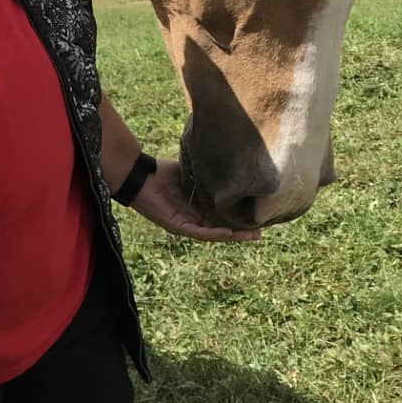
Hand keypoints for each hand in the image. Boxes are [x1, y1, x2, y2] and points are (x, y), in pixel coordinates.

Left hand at [131, 157, 261, 242]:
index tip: (257, 216)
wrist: (140, 175)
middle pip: (221, 229)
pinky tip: (229, 233)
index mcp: (196, 207)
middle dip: (241, 232)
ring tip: (252, 236)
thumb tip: (227, 166)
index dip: (238, 219)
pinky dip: (214, 233)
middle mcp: (192, 219)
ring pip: (213, 234)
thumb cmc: (162, 173)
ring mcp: (184, 225)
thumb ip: (206, 176)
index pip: (221, 216)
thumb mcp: (191, 173)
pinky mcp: (176, 226)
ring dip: (233, 236)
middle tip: (261, 232)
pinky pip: (198, 232)